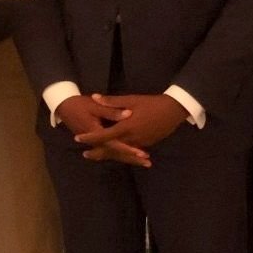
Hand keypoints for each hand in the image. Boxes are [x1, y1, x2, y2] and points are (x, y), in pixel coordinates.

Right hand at [56, 94, 143, 166]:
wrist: (64, 107)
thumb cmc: (79, 105)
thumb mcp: (94, 105)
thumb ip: (111, 110)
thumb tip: (128, 114)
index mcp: (96, 132)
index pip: (114, 144)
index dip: (128, 149)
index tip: (142, 153)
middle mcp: (96, 142)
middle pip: (115, 153)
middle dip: (131, 158)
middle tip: (148, 162)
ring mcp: (96, 143)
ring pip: (113, 154)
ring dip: (129, 158)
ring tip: (145, 162)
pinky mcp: (97, 142)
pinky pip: (110, 150)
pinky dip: (122, 154)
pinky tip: (133, 156)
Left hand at [75, 93, 189, 165]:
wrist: (174, 111)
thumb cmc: (152, 103)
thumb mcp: (131, 100)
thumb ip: (112, 101)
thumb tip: (94, 97)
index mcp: (126, 127)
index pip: (103, 135)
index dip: (90, 138)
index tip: (78, 138)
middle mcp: (132, 139)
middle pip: (111, 149)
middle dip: (97, 152)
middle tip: (85, 154)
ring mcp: (140, 143)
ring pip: (121, 152)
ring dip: (109, 154)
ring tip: (97, 155)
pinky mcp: (146, 144)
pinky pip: (130, 150)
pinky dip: (121, 152)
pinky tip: (116, 152)